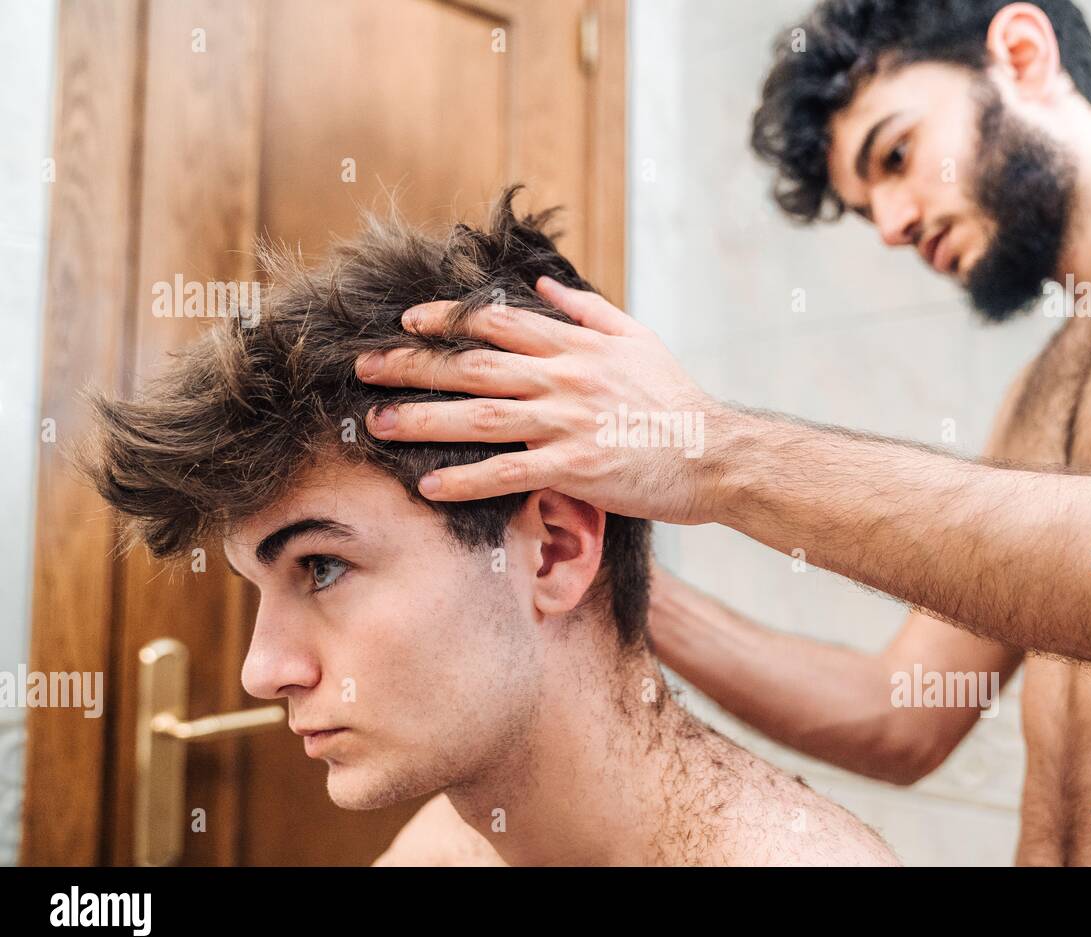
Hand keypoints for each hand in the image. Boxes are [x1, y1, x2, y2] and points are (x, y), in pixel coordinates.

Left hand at [356, 277, 729, 524]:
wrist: (714, 452)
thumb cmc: (675, 398)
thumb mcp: (638, 338)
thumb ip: (586, 311)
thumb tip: (540, 285)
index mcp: (576, 346)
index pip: (497, 323)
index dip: (447, 320)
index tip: (406, 323)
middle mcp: (565, 379)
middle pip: (474, 366)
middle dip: (414, 366)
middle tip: (364, 368)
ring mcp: (567, 424)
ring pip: (481, 416)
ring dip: (425, 420)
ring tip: (379, 424)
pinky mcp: (576, 469)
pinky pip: (510, 473)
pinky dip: (467, 480)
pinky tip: (430, 486)